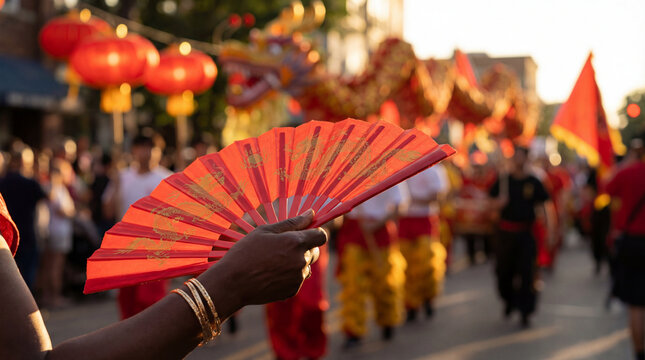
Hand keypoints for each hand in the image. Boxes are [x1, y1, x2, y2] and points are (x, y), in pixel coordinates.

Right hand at [201, 209, 326, 312]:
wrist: (232, 283)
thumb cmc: (246, 252)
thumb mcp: (266, 231)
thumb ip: (292, 222)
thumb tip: (311, 213)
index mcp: (296, 242)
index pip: (321, 236)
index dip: (314, 233)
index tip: (304, 233)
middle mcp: (301, 261)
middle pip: (315, 252)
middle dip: (304, 248)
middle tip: (281, 247)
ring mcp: (298, 278)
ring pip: (305, 266)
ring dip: (296, 263)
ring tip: (273, 262)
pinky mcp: (292, 291)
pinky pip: (297, 280)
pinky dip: (289, 276)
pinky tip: (270, 274)